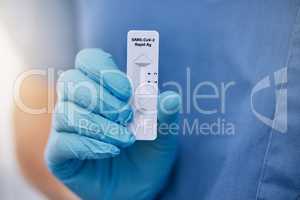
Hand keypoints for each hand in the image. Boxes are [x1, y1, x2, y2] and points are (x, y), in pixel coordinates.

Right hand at [45, 49, 180, 199]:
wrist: (137, 188)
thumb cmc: (147, 155)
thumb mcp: (163, 135)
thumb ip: (165, 116)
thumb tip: (171, 97)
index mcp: (102, 90)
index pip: (89, 61)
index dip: (104, 69)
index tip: (127, 91)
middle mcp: (79, 104)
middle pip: (71, 81)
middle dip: (101, 98)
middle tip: (126, 115)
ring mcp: (66, 127)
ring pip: (66, 111)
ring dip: (99, 125)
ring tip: (125, 140)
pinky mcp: (59, 152)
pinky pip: (62, 141)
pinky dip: (88, 144)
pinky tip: (109, 151)